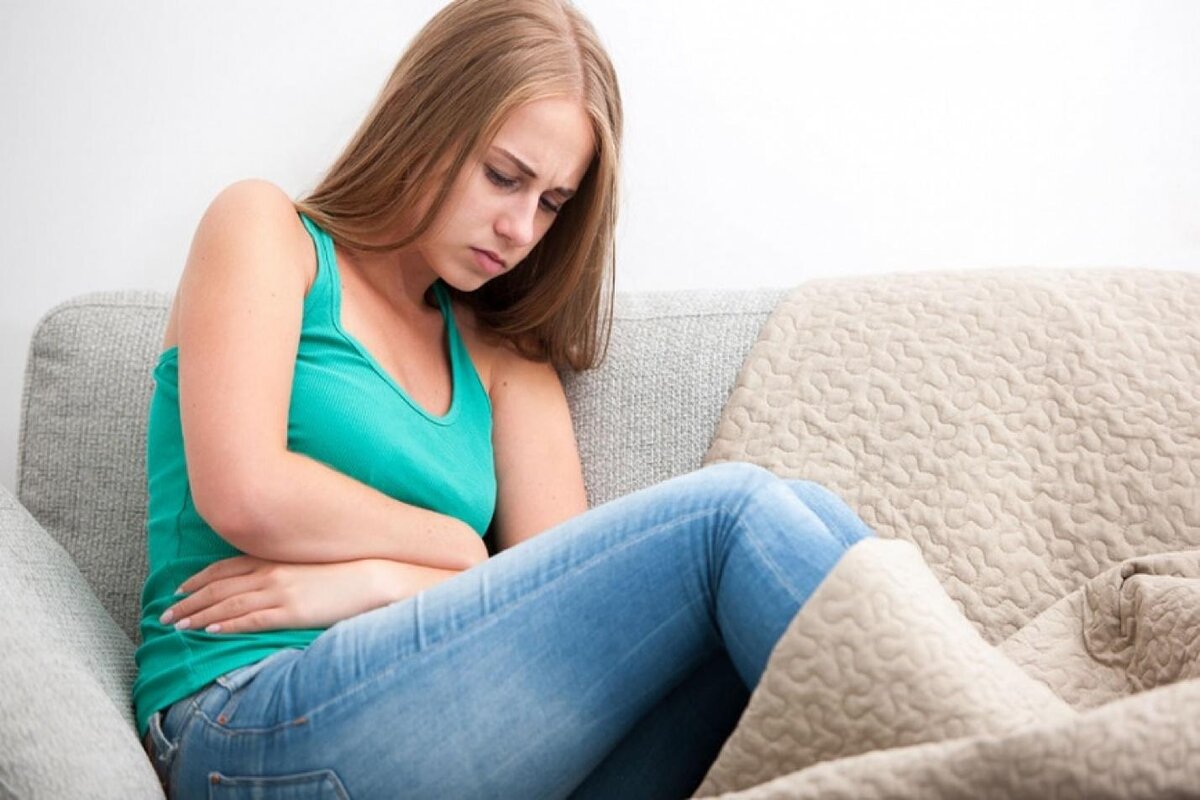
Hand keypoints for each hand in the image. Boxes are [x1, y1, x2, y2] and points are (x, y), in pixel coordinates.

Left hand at [160, 555, 391, 634]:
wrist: (373, 577)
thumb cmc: (345, 571)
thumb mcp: (308, 564)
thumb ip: (283, 570)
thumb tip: (266, 580)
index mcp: (274, 560)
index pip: (225, 568)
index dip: (199, 579)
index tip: (180, 588)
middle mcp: (271, 573)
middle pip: (219, 587)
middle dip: (189, 600)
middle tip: (165, 614)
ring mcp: (280, 592)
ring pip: (228, 604)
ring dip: (200, 615)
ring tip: (178, 626)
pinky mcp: (291, 611)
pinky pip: (252, 619)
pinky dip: (228, 624)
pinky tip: (210, 632)